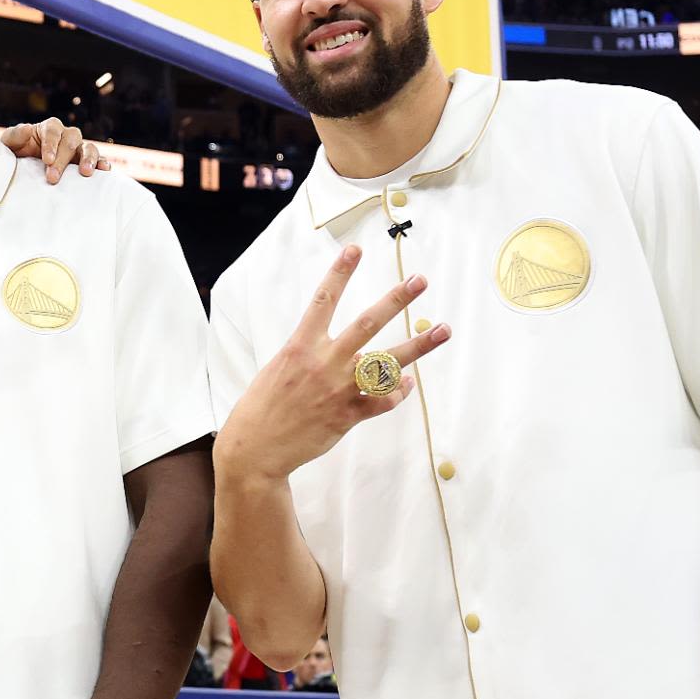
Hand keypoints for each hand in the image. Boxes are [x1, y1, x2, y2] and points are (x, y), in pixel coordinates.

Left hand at [0, 119, 105, 183]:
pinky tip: (104, 170)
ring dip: (89, 158)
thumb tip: (27, 128)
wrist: (24, 170)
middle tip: (53, 177)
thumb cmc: (17, 154)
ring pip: (88, 147)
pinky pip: (98, 160)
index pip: (53, 130)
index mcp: (49, 128)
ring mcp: (78, 149)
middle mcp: (66, 135)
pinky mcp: (85, 162)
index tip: (46, 160)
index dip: (51, 144)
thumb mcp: (9, 144)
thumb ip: (14, 135)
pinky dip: (102, 163)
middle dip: (63, 159)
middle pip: (71, 140)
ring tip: (86, 172)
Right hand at [217, 246, 446, 484]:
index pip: (323, 300)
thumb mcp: (278, 368)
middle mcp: (324, 363)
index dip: (339, 273)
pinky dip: (399, 391)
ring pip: (387, 363)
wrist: (256, 449)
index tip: (354, 249)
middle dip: (396, 300)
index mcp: (300, 347)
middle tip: (420, 281)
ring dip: (418, 345)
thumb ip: (308, 353)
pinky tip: (409, 383)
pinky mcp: (348, 415)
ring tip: (442, 330)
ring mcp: (339, 389)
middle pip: (368, 324)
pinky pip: (383, 400)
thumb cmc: (262, 406)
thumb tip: (334, 346)